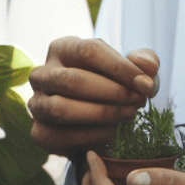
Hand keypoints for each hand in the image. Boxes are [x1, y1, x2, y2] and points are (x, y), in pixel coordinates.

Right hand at [29, 37, 158, 154]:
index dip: (120, 68)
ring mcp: (36, 104)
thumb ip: (143, 62)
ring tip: (128, 114)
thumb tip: (148, 67)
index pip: (88, 51)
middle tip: (139, 101)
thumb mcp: (130, 69)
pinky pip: (61, 135)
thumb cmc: (111, 85)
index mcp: (62, 48)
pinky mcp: (39, 133)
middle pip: (72, 80)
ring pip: (61, 108)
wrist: (94, 122)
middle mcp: (42, 74)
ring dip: (101, 113)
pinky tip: (113, 132)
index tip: (146, 84)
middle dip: (112, 92)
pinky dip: (91, 135)